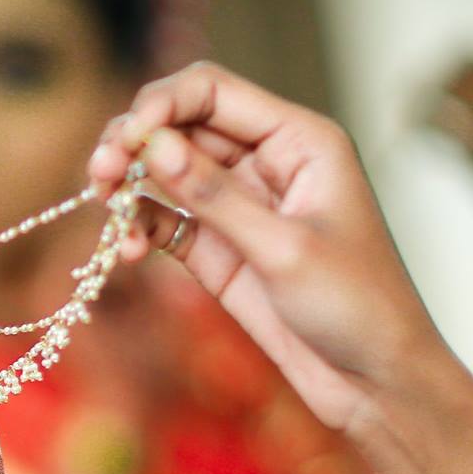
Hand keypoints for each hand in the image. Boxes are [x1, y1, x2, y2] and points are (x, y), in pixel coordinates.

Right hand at [87, 60, 449, 439]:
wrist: (375, 382)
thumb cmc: (356, 306)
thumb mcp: (283, 248)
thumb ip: (214, 196)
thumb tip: (153, 145)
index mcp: (300, 141)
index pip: (213, 92)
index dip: (162, 104)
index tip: (125, 140)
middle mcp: (266, 162)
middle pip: (181, 125)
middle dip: (133, 143)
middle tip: (97, 174)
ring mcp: (239, 206)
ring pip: (165, 172)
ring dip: (127, 184)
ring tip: (101, 206)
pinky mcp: (218, 249)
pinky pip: (165, 222)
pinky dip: (138, 230)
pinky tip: (124, 252)